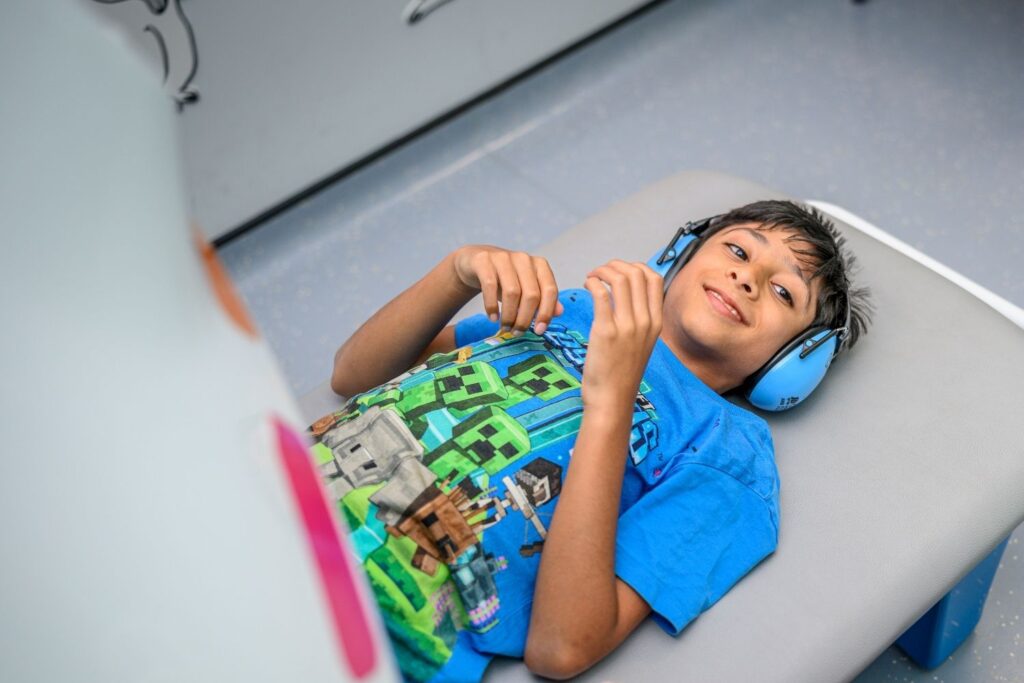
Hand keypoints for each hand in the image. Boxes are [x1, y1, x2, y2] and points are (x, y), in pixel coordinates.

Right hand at [452, 245, 563, 334]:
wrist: (476, 262)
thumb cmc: (505, 279)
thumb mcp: (526, 289)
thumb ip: (543, 299)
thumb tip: (560, 312)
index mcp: (539, 265)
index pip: (550, 290)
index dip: (546, 313)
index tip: (539, 331)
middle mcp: (523, 259)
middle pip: (531, 294)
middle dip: (525, 318)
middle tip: (517, 332)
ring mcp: (503, 257)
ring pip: (512, 292)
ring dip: (509, 315)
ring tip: (505, 328)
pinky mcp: (484, 261)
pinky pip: (490, 286)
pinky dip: (492, 306)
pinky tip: (492, 318)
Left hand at [582, 260, 662, 410]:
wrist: (613, 399)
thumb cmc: (622, 373)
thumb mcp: (642, 344)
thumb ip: (640, 320)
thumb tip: (630, 298)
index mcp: (655, 322)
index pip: (654, 278)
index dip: (635, 267)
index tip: (619, 271)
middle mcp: (645, 321)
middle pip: (636, 274)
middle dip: (615, 265)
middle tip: (600, 272)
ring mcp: (627, 326)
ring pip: (620, 279)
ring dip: (602, 271)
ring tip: (591, 277)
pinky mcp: (606, 331)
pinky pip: (601, 294)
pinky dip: (593, 283)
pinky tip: (587, 286)